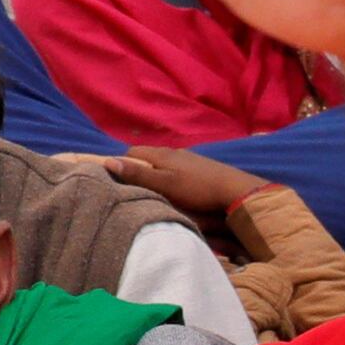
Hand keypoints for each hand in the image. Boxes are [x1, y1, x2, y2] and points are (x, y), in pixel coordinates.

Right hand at [111, 143, 268, 218]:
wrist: (236, 190)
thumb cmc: (198, 188)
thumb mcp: (165, 184)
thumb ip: (138, 174)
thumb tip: (108, 162)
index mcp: (162, 154)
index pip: (132, 152)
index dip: (122, 165)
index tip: (118, 182)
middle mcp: (174, 152)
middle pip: (146, 158)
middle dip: (137, 170)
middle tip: (134, 189)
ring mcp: (188, 160)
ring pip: (162, 164)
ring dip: (154, 175)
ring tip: (153, 192)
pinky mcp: (200, 169)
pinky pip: (176, 170)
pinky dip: (169, 178)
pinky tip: (175, 191)